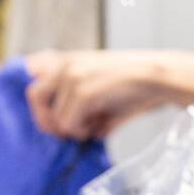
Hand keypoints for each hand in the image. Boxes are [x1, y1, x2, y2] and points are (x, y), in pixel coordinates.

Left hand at [25, 49, 193, 139]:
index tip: (58, 123)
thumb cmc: (132, 90)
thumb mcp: (98, 96)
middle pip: (34, 97)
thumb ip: (74, 108)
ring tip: (94, 125)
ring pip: (54, 118)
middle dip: (49, 120)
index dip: (41, 109)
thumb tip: (59, 132)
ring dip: (73, 129)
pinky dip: (82, 132)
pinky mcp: (83, 90)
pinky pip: (68, 124)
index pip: (33, 84)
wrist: (160, 80)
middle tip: (72, 130)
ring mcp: (73, 75)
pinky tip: (99, 126)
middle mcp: (66, 64)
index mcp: (68, 61)